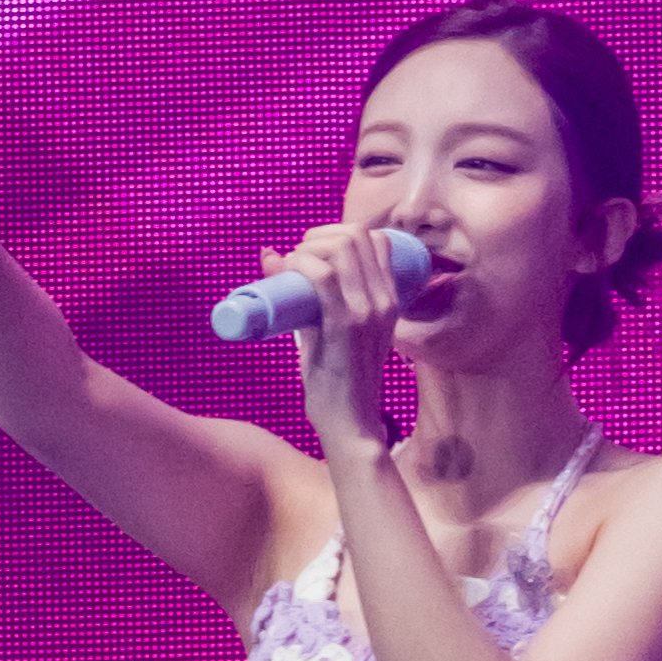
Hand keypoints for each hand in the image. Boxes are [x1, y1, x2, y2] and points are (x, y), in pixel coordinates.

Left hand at [269, 223, 399, 459]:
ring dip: (309, 247)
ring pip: (342, 247)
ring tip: (292, 267)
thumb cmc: (339, 382)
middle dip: (319, 235)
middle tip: (297, 258)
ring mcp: (369, 312)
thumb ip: (310, 298)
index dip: (339, 234)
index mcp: (389, 300)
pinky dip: (301, 264)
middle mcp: (384, 300)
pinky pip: (323, 277)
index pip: (375, 241)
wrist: (351, 426)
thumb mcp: (330, 331)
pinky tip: (289, 271)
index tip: (313, 252)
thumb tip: (271, 257)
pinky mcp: (347, 326)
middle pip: (357, 235)